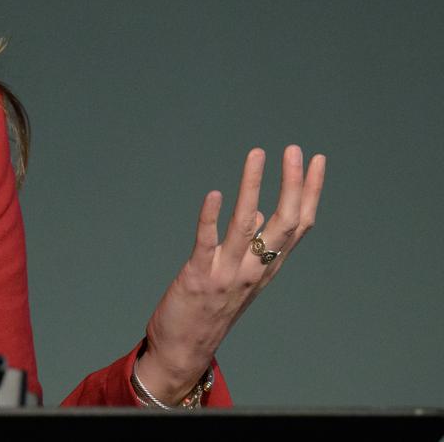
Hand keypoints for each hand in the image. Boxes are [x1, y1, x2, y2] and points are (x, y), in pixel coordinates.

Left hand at [136, 145, 325, 403]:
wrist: (185, 352)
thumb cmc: (210, 311)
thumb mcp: (240, 278)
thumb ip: (253, 247)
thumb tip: (261, 212)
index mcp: (266, 267)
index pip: (299, 224)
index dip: (310, 192)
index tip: (318, 160)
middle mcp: (254, 270)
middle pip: (285, 223)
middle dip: (293, 184)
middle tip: (296, 150)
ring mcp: (228, 273)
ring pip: (248, 225)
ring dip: (253, 187)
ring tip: (257, 154)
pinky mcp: (199, 276)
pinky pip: (207, 242)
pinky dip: (211, 217)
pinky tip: (215, 194)